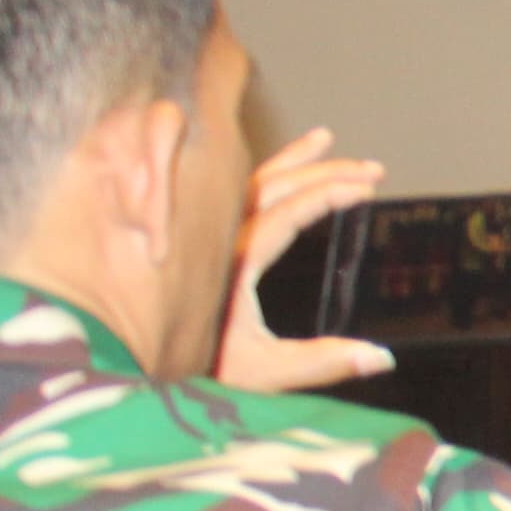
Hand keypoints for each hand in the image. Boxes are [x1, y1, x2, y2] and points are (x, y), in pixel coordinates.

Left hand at [211, 127, 390, 391]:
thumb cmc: (190, 370)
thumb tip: (380, 357)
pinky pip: (227, 194)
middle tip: (370, 168)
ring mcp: (201, 235)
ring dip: (290, 163)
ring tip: (322, 139)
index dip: (330, 194)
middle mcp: (214, 238)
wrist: (130, 367)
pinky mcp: (196, 241)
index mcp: (233, 260)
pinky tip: (274, 169)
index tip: (367, 187)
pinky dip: (256, 175)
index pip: (288, 212)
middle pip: (274, 187)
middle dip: (325, 173)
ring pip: (248, 183)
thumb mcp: (261, 371)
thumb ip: (321, 362)